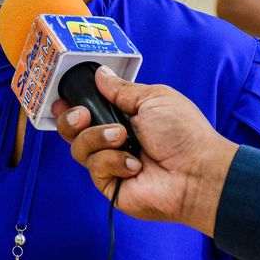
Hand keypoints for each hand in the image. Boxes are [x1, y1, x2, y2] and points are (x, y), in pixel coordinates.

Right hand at [52, 67, 237, 236]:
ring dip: (99, 138)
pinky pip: (94, 168)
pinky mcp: (110, 185)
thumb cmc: (182, 133)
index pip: (86, 110)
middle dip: (71, 119)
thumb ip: (121, 89)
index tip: (63, 100)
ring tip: (123, 138)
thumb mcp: (152, 98)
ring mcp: (109, 163)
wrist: (196, 171)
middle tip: (83, 115)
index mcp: (122, 116)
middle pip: (71, 130)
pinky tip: (135, 165)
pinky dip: (113, 162)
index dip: (70, 105)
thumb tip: (100, 74)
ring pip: (79, 148)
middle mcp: (111, 140)